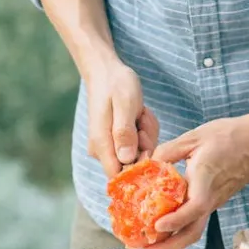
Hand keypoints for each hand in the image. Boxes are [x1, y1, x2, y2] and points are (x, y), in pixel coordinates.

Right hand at [84, 59, 158, 178]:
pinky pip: (139, 144)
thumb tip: (127, 159)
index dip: (138, 166)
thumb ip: (124, 132)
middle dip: (145, 143)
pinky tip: (139, 114)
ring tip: (139, 113)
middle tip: (141, 118)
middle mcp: (102, 151)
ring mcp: (110, 146)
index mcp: (101, 145)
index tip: (144, 140)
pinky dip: (145, 130)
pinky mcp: (118, 141)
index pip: (119, 176)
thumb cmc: (116, 84)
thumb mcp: (125, 104)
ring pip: (139, 153)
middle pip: (133, 165)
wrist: (106, 72)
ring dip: (147, 134)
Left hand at [142, 115, 248, 248]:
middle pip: (192, 232)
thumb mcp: (194, 137)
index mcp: (205, 180)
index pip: (192, 209)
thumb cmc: (230, 136)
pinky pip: (198, 219)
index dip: (175, 221)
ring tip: (152, 247)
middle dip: (169, 248)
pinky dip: (181, 228)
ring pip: (195, 229)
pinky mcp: (217, 199)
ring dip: (173, 242)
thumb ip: (169, 150)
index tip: (156, 227)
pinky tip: (167, 225)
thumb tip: (148, 163)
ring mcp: (216, 201)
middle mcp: (211, 197)